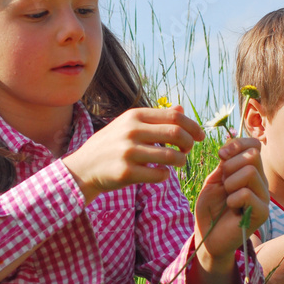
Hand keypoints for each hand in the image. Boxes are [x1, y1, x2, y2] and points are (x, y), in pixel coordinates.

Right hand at [63, 105, 203, 203]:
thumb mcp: (128, 125)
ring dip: (180, 161)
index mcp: (134, 116)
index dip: (192, 125)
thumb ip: (155, 118)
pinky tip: (160, 173)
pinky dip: (165, 175)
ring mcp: (128, 152)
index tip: (200, 135)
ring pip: (171, 156)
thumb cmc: (110, 145)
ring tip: (177, 162)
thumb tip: (181, 108)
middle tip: (188, 150)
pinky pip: (159, 175)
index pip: (174, 115)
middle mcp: (131, 131)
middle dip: (189, 143)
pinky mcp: (126, 172)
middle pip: (176, 132)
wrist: (83, 167)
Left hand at [193, 137, 268, 270]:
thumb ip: (225, 163)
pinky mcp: (262, 213)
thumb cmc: (211, 208)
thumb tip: (231, 146)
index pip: (254, 145)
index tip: (221, 155)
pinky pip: (248, 194)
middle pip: (253, 155)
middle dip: (231, 165)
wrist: (208, 235)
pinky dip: (233, 198)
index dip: (237, 144)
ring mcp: (264, 197)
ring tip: (227, 197)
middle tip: (223, 183)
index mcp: (251, 171)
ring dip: (231, 183)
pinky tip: (231, 208)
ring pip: (251, 172)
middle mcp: (261, 182)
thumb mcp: (214, 180)